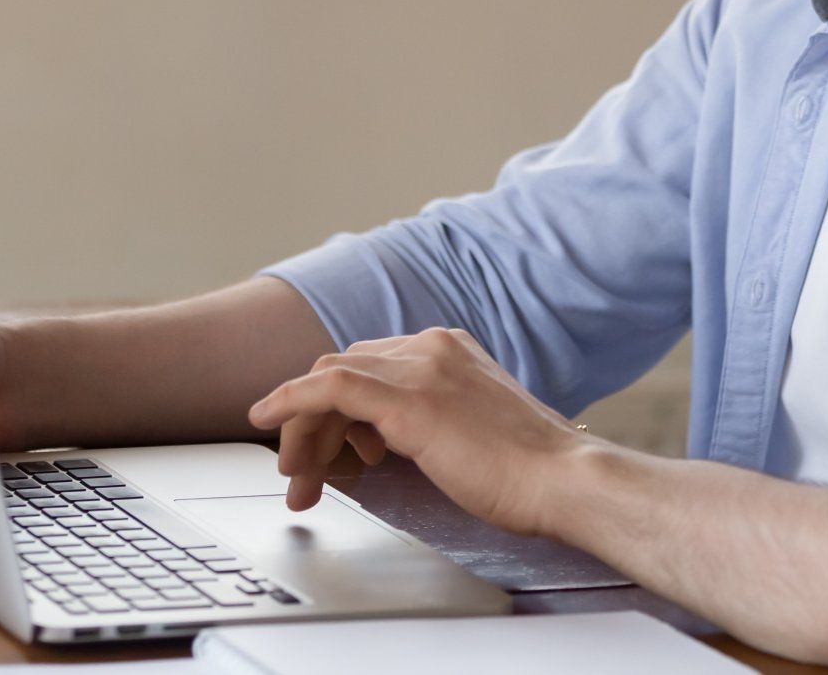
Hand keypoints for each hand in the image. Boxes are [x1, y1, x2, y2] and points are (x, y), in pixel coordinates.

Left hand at [248, 326, 589, 536]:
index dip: (339, 411)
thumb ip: (434, 421)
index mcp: (450, 349)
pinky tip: (265, 417)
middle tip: (302, 475)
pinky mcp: (407, 400)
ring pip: (330, 380)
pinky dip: (289, 400)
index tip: (334, 454)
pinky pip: (328, 388)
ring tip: (298, 480)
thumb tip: (389, 442)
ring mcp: (420, 368)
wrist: (563, 479)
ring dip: (303, 429)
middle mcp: (432, 347)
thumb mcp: (474, 431)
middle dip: (313, 423)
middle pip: (345, 370)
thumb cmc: (530, 472)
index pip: (371, 366)